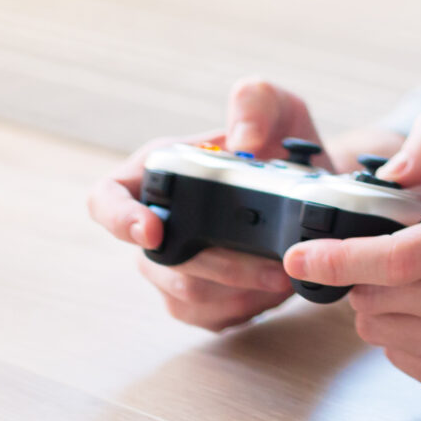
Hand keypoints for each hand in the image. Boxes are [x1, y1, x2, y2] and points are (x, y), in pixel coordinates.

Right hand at [83, 78, 327, 332]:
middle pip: (155, 261)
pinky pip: (208, 317)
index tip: (153, 230)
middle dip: (216, 265)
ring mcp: (174, 266)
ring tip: (285, 275)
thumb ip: (258, 103)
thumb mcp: (278, 107)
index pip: (106, 198)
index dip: (119, 218)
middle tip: (271, 266)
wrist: (314, 191)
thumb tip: (243, 141)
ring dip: (237, 290)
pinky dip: (244, 307)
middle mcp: (157, 222)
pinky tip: (275, 291)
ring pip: (185, 294)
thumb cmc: (283, 145)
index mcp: (157, 173)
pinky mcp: (200, 300)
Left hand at [280, 112, 420, 396]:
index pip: (394, 257)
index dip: (337, 260)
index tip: (297, 257)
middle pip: (377, 296)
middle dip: (364, 277)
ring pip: (379, 329)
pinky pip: (398, 357)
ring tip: (416, 285)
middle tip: (392, 259)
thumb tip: (390, 171)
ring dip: (380, 306)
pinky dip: (400, 334)